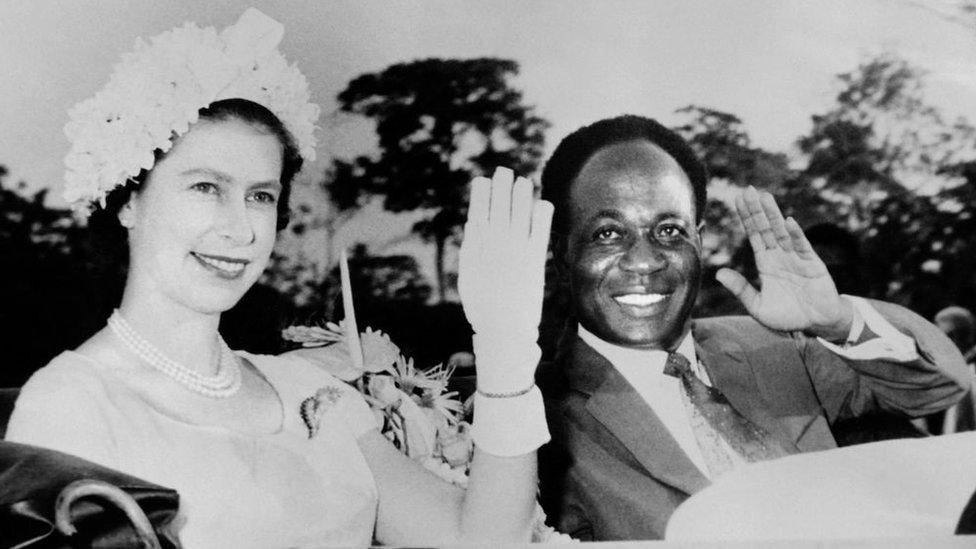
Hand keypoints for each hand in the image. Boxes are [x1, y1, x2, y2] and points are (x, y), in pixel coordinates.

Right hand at [457, 167, 552, 392]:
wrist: (504, 328)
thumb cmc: (483, 305)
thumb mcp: (468, 276)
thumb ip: (471, 248)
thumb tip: (473, 224)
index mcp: (477, 248)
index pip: (478, 213)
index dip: (481, 195)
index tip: (483, 180)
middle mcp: (497, 245)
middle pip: (500, 208)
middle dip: (501, 187)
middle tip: (504, 171)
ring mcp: (517, 250)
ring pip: (519, 214)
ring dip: (521, 195)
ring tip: (523, 181)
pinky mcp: (535, 259)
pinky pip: (540, 230)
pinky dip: (540, 215)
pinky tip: (542, 203)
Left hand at [716, 186, 852, 339]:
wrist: (817, 325)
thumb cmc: (788, 316)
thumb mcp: (758, 306)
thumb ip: (741, 289)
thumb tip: (719, 273)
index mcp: (766, 263)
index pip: (754, 235)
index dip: (746, 218)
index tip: (737, 200)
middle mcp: (780, 256)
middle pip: (766, 229)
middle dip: (757, 210)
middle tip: (748, 189)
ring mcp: (796, 258)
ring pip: (782, 233)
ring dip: (773, 215)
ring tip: (765, 197)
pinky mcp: (813, 265)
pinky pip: (803, 247)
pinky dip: (796, 235)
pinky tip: (788, 222)